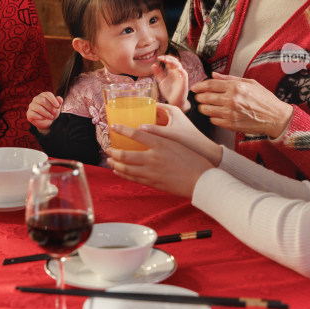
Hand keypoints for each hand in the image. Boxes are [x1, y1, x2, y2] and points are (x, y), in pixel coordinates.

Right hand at [26, 92, 62, 133]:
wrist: (47, 122)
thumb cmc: (52, 112)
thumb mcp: (57, 107)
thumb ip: (59, 102)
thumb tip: (59, 99)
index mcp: (43, 95)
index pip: (47, 94)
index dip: (53, 100)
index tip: (57, 106)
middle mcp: (36, 99)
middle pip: (42, 100)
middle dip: (50, 107)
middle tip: (54, 113)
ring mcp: (31, 106)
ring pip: (38, 107)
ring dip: (46, 113)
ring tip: (51, 117)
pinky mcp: (29, 113)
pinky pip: (33, 114)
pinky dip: (40, 117)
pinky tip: (44, 118)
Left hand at [107, 104, 221, 196]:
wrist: (202, 180)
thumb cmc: (192, 159)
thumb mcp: (176, 142)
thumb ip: (159, 136)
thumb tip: (143, 130)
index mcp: (160, 144)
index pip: (135, 134)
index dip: (122, 129)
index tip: (113, 126)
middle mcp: (153, 157)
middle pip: (125, 154)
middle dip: (113, 152)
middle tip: (108, 148)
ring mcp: (152, 172)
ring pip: (126, 169)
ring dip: (115, 164)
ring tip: (110, 160)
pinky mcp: (153, 183)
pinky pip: (133, 178)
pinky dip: (123, 174)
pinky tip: (118, 172)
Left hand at [151, 55, 189, 110]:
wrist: (174, 102)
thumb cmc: (169, 92)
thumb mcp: (162, 81)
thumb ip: (158, 74)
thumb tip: (153, 65)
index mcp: (171, 71)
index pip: (169, 61)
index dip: (165, 58)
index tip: (158, 58)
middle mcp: (177, 72)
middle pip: (174, 61)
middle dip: (168, 58)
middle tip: (162, 58)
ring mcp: (181, 76)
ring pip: (179, 65)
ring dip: (173, 62)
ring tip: (167, 60)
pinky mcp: (184, 81)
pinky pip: (184, 74)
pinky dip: (181, 70)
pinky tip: (177, 68)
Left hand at [191, 72, 292, 138]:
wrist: (275, 117)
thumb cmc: (264, 99)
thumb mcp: (250, 83)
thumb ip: (229, 78)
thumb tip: (214, 75)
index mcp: (235, 87)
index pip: (210, 85)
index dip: (199, 86)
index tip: (195, 88)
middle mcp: (231, 100)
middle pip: (205, 97)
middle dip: (199, 97)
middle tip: (199, 97)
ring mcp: (230, 113)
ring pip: (206, 110)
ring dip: (203, 107)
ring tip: (206, 106)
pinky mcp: (231, 125)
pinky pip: (213, 120)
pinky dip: (212, 117)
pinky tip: (217, 114)